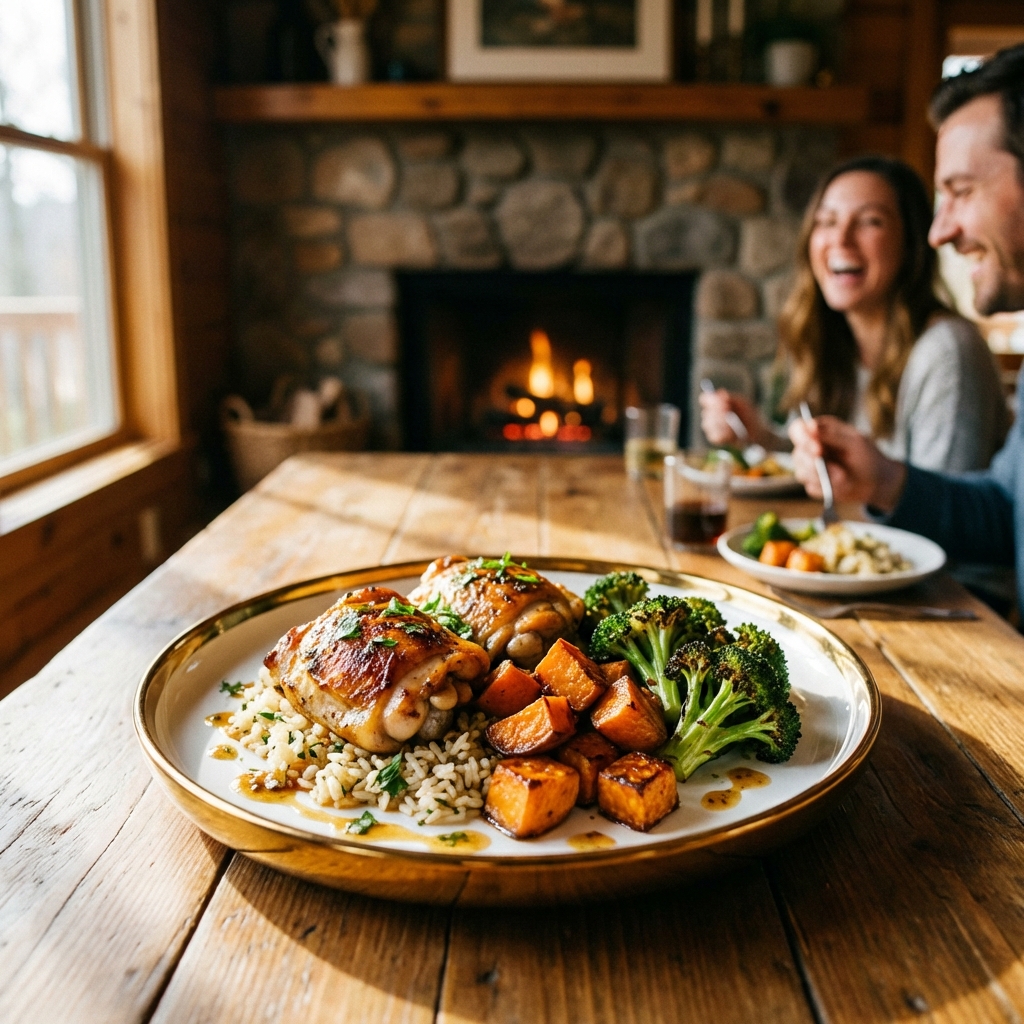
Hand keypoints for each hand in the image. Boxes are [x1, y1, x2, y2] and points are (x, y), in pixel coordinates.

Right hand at [698, 389, 761, 445]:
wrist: (758, 433)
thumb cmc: (750, 416)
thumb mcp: (744, 404)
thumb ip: (732, 398)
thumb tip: (720, 393)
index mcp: (716, 404)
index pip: (705, 399)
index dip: (710, 400)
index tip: (722, 402)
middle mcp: (711, 415)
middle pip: (705, 413)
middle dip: (717, 413)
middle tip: (728, 412)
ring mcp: (712, 428)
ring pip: (708, 425)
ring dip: (721, 423)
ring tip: (732, 424)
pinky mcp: (716, 439)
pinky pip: (715, 437)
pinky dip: (724, 434)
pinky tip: (733, 434)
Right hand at [788, 415, 906, 510]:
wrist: (876, 483)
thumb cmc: (867, 457)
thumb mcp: (855, 442)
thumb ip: (831, 435)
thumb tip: (810, 426)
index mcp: (819, 431)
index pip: (798, 429)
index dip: (802, 438)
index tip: (817, 449)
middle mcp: (809, 448)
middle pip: (798, 453)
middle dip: (814, 463)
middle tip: (835, 469)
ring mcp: (809, 467)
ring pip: (802, 473)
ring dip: (823, 477)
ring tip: (844, 478)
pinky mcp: (813, 484)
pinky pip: (812, 488)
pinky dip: (826, 488)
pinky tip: (841, 485)